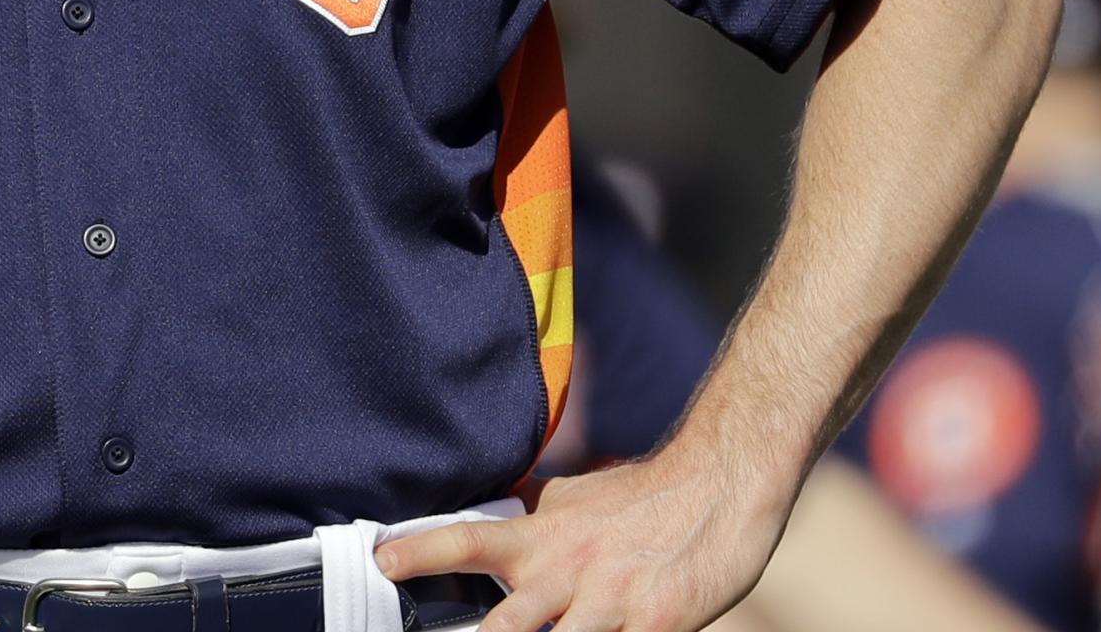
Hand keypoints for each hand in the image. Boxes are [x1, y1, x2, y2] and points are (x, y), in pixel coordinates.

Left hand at [373, 444, 795, 631]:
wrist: (720, 483)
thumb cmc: (641, 497)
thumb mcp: (573, 498)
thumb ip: (529, 514)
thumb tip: (483, 508)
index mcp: (542, 538)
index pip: (467, 540)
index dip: (421, 553)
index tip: (380, 563)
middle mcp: (568, 573)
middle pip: (504, 627)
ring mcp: (612, 605)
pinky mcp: (658, 627)